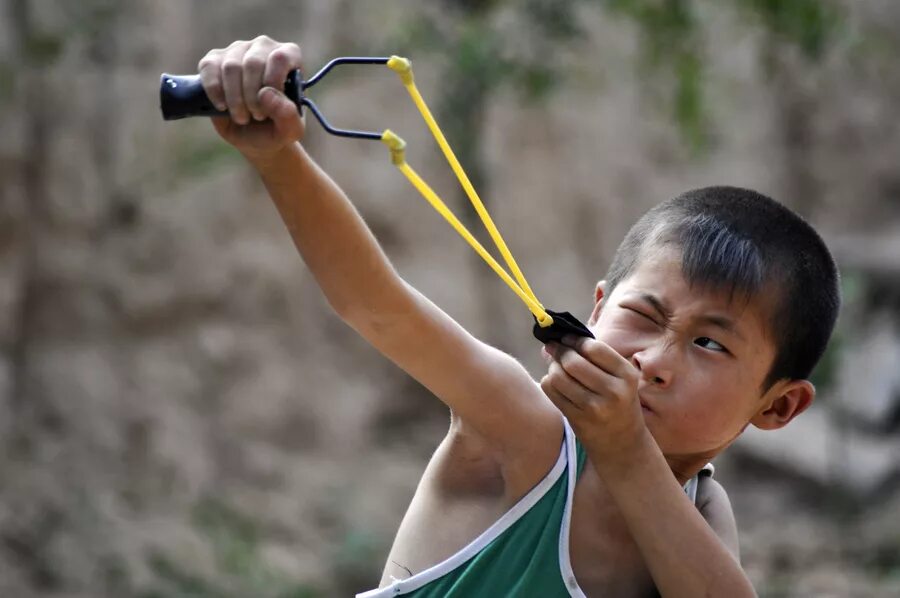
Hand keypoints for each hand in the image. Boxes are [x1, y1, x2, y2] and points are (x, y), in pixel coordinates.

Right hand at [198, 36, 304, 161]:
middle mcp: (263, 46)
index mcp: (289, 56)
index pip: (280, 58)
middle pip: (253, 63)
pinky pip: (208, 67)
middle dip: (251, 97)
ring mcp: (238, 50)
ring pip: (231, 67)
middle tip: (256, 117)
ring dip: (234, 99)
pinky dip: (214, 91)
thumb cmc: (277, 129)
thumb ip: (288, 115)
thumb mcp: (290, 130)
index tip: (268, 109)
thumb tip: (265, 93)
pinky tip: (222, 106)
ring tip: (242, 117)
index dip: (272, 85)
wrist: (255, 136)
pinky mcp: (214, 59)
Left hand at [540, 335, 648, 468]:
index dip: (575, 340)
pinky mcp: (578, 419)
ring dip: (552, 368)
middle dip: (560, 352)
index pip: (594, 348)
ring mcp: (595, 408)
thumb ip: (594, 357)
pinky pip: (552, 391)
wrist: (623, 444)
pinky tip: (555, 383)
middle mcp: (613, 391)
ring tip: (556, 367)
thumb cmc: (619, 403)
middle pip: (573, 362)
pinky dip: (548, 382)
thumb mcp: (619, 379)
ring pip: (558, 376)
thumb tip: (557, 339)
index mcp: (627, 375)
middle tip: (554, 349)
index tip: (566, 338)